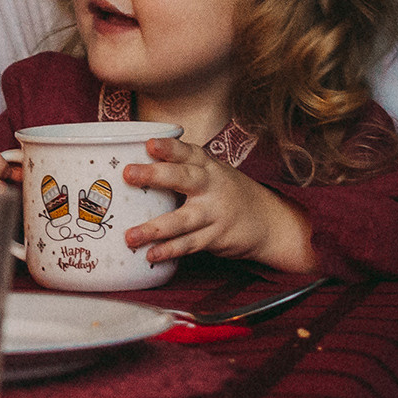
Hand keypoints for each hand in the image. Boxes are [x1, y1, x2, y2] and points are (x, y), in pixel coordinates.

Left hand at [122, 139, 315, 272]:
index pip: (187, 152)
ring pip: (182, 219)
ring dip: (155, 229)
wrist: (269, 222)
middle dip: (155, 175)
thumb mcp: (211, 173)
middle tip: (129, 174)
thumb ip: (181, 169)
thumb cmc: (227, 193)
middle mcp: (211, 186)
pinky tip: (152, 254)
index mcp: (207, 166)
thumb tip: (134, 170)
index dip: (169, 147)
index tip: (150, 144)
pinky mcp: (216, 237)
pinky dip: (170, 250)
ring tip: (130, 236)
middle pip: (183, 178)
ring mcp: (214, 213)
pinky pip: (189, 244)